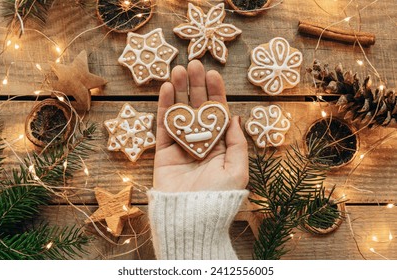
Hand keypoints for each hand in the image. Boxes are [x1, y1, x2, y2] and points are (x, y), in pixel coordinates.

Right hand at [153, 60, 248, 191]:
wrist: (191, 219)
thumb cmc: (218, 197)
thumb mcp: (238, 170)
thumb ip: (238, 143)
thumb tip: (237, 117)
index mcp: (219, 146)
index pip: (217, 114)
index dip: (216, 93)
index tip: (214, 74)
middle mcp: (200, 142)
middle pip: (198, 109)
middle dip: (196, 86)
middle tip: (194, 64)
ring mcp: (181, 146)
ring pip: (180, 113)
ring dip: (179, 91)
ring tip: (178, 70)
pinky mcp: (163, 152)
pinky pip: (164, 125)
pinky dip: (164, 106)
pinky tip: (166, 88)